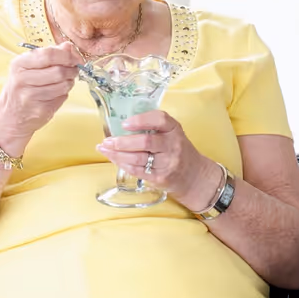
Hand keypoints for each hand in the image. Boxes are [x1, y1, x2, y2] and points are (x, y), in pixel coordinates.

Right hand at [0, 42, 81, 153]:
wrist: (10, 115)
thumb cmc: (21, 87)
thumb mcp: (28, 66)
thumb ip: (49, 54)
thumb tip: (68, 47)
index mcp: (18, 64)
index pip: (48, 54)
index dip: (66, 55)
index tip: (75, 57)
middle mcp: (22, 80)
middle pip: (58, 71)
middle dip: (71, 70)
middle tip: (74, 69)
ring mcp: (30, 97)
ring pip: (63, 85)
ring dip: (70, 82)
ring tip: (65, 81)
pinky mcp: (40, 110)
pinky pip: (62, 97)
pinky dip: (64, 94)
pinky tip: (56, 93)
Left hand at [99, 110, 223, 209]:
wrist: (194, 175)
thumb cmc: (175, 150)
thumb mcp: (171, 134)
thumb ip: (152, 127)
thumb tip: (119, 125)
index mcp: (174, 129)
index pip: (160, 119)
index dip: (140, 120)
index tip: (124, 123)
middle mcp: (173, 145)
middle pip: (145, 141)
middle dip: (122, 141)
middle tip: (107, 140)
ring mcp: (168, 163)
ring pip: (138, 158)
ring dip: (118, 154)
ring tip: (104, 149)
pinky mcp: (161, 178)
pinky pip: (138, 171)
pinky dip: (123, 164)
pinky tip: (114, 159)